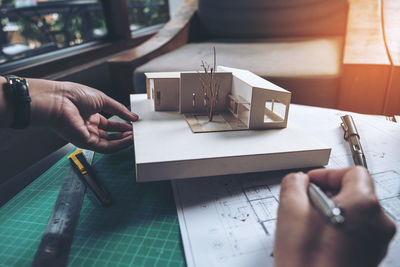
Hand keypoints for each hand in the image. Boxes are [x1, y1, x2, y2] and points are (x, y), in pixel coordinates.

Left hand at [28, 78, 137, 152]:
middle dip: (125, 135)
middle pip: (111, 135)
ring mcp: (87, 136)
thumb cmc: (74, 95)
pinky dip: (118, 144)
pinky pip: (106, 146)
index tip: (134, 124)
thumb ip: (120, 109)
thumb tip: (133, 117)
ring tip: (136, 136)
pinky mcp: (86, 143)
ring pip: (110, 143)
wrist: (58, 100)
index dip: (123, 125)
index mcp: (90, 116)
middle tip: (137, 132)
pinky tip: (128, 140)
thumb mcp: (103, 100)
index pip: (110, 125)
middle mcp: (89, 127)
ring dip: (124, 141)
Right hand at [274, 167, 395, 266]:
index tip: (310, 181)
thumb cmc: (308, 263)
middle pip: (355, 192)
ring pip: (354, 213)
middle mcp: (378, 224)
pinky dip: (338, 228)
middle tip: (305, 201)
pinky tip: (317, 239)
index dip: (327, 173)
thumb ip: (294, 183)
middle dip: (328, 192)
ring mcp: (376, 243)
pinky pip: (355, 232)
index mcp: (364, 205)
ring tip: (308, 223)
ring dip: (331, 210)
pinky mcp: (369, 258)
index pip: (353, 172)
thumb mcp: (290, 210)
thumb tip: (298, 180)